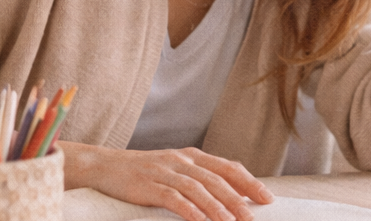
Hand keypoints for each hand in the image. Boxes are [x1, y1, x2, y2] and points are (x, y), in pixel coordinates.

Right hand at [61, 142, 273, 220]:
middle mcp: (181, 160)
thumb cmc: (143, 173)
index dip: (249, 182)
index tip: (267, 198)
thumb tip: (231, 195)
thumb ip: (200, 178)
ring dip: (218, 207)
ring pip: (198, 188)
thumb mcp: (175, 170)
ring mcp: (164, 172)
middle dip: (239, 198)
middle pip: (217, 179)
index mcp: (192, 156)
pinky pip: (173, 198)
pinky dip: (189, 209)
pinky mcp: (148, 185)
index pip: (228, 167)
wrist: (103, 166)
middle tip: (254, 217)